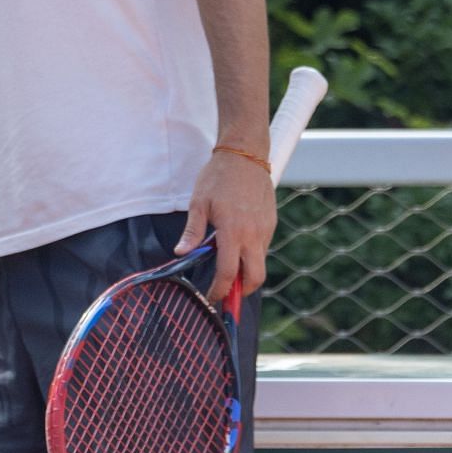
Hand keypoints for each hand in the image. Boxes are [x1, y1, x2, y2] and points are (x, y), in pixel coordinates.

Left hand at [175, 149, 277, 302]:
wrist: (246, 154)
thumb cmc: (218, 177)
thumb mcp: (199, 203)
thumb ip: (192, 232)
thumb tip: (180, 253)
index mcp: (233, 231)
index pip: (228, 273)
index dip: (219, 290)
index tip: (211, 297)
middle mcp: (253, 234)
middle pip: (254, 278)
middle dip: (240, 292)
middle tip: (225, 293)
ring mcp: (265, 229)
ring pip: (260, 263)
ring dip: (246, 272)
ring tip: (228, 267)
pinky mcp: (271, 223)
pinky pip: (263, 248)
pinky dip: (251, 255)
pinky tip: (238, 246)